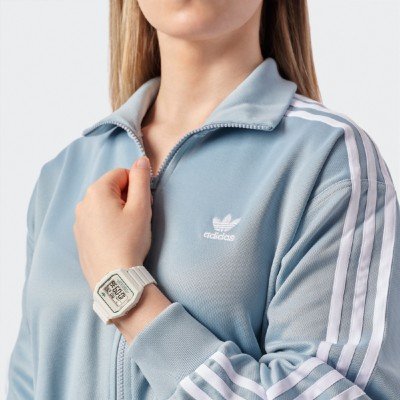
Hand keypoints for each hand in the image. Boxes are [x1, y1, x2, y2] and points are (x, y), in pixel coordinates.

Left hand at [73, 156, 152, 291]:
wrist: (114, 278)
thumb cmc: (130, 241)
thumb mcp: (141, 207)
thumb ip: (141, 180)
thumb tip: (141, 160)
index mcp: (97, 191)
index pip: (121, 173)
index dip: (137, 185)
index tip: (143, 204)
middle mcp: (83, 202)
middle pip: (111, 188)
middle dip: (127, 197)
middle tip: (137, 218)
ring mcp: (79, 220)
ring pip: (104, 204)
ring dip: (118, 210)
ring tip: (127, 230)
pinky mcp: (80, 235)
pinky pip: (96, 219)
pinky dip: (107, 223)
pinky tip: (116, 239)